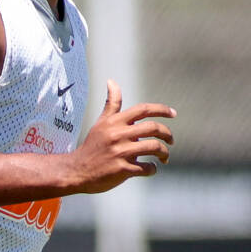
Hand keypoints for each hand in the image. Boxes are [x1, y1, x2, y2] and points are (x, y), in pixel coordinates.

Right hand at [65, 80, 174, 194]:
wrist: (76, 171)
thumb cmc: (92, 146)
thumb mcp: (101, 123)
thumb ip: (111, 104)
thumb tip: (112, 81)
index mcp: (115, 122)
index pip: (143, 109)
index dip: (161, 109)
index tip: (173, 113)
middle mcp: (119, 134)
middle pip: (153, 128)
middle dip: (167, 134)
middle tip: (172, 141)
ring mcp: (121, 152)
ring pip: (153, 147)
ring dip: (164, 153)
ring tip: (165, 157)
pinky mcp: (122, 170)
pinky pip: (146, 168)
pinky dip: (152, 169)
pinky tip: (151, 169)